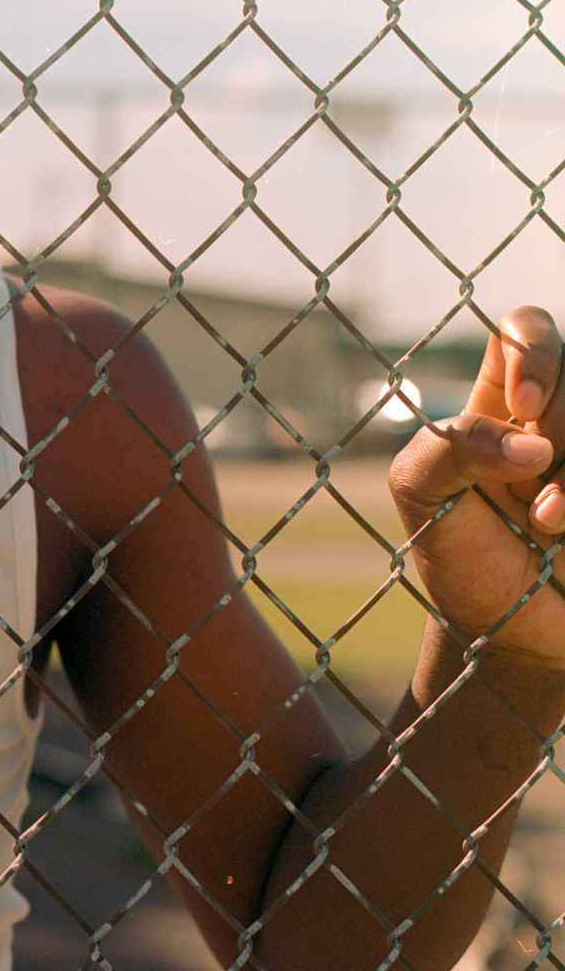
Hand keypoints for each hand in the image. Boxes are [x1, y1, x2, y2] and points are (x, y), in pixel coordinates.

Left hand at [389, 306, 564, 669]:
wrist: (510, 641)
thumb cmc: (458, 555)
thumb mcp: (419, 492)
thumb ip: (452, 445)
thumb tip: (534, 446)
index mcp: (502, 402)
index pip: (526, 329)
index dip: (535, 351)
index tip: (522, 407)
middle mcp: (559, 420)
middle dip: (560, 432)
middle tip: (534, 501)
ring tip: (551, 523)